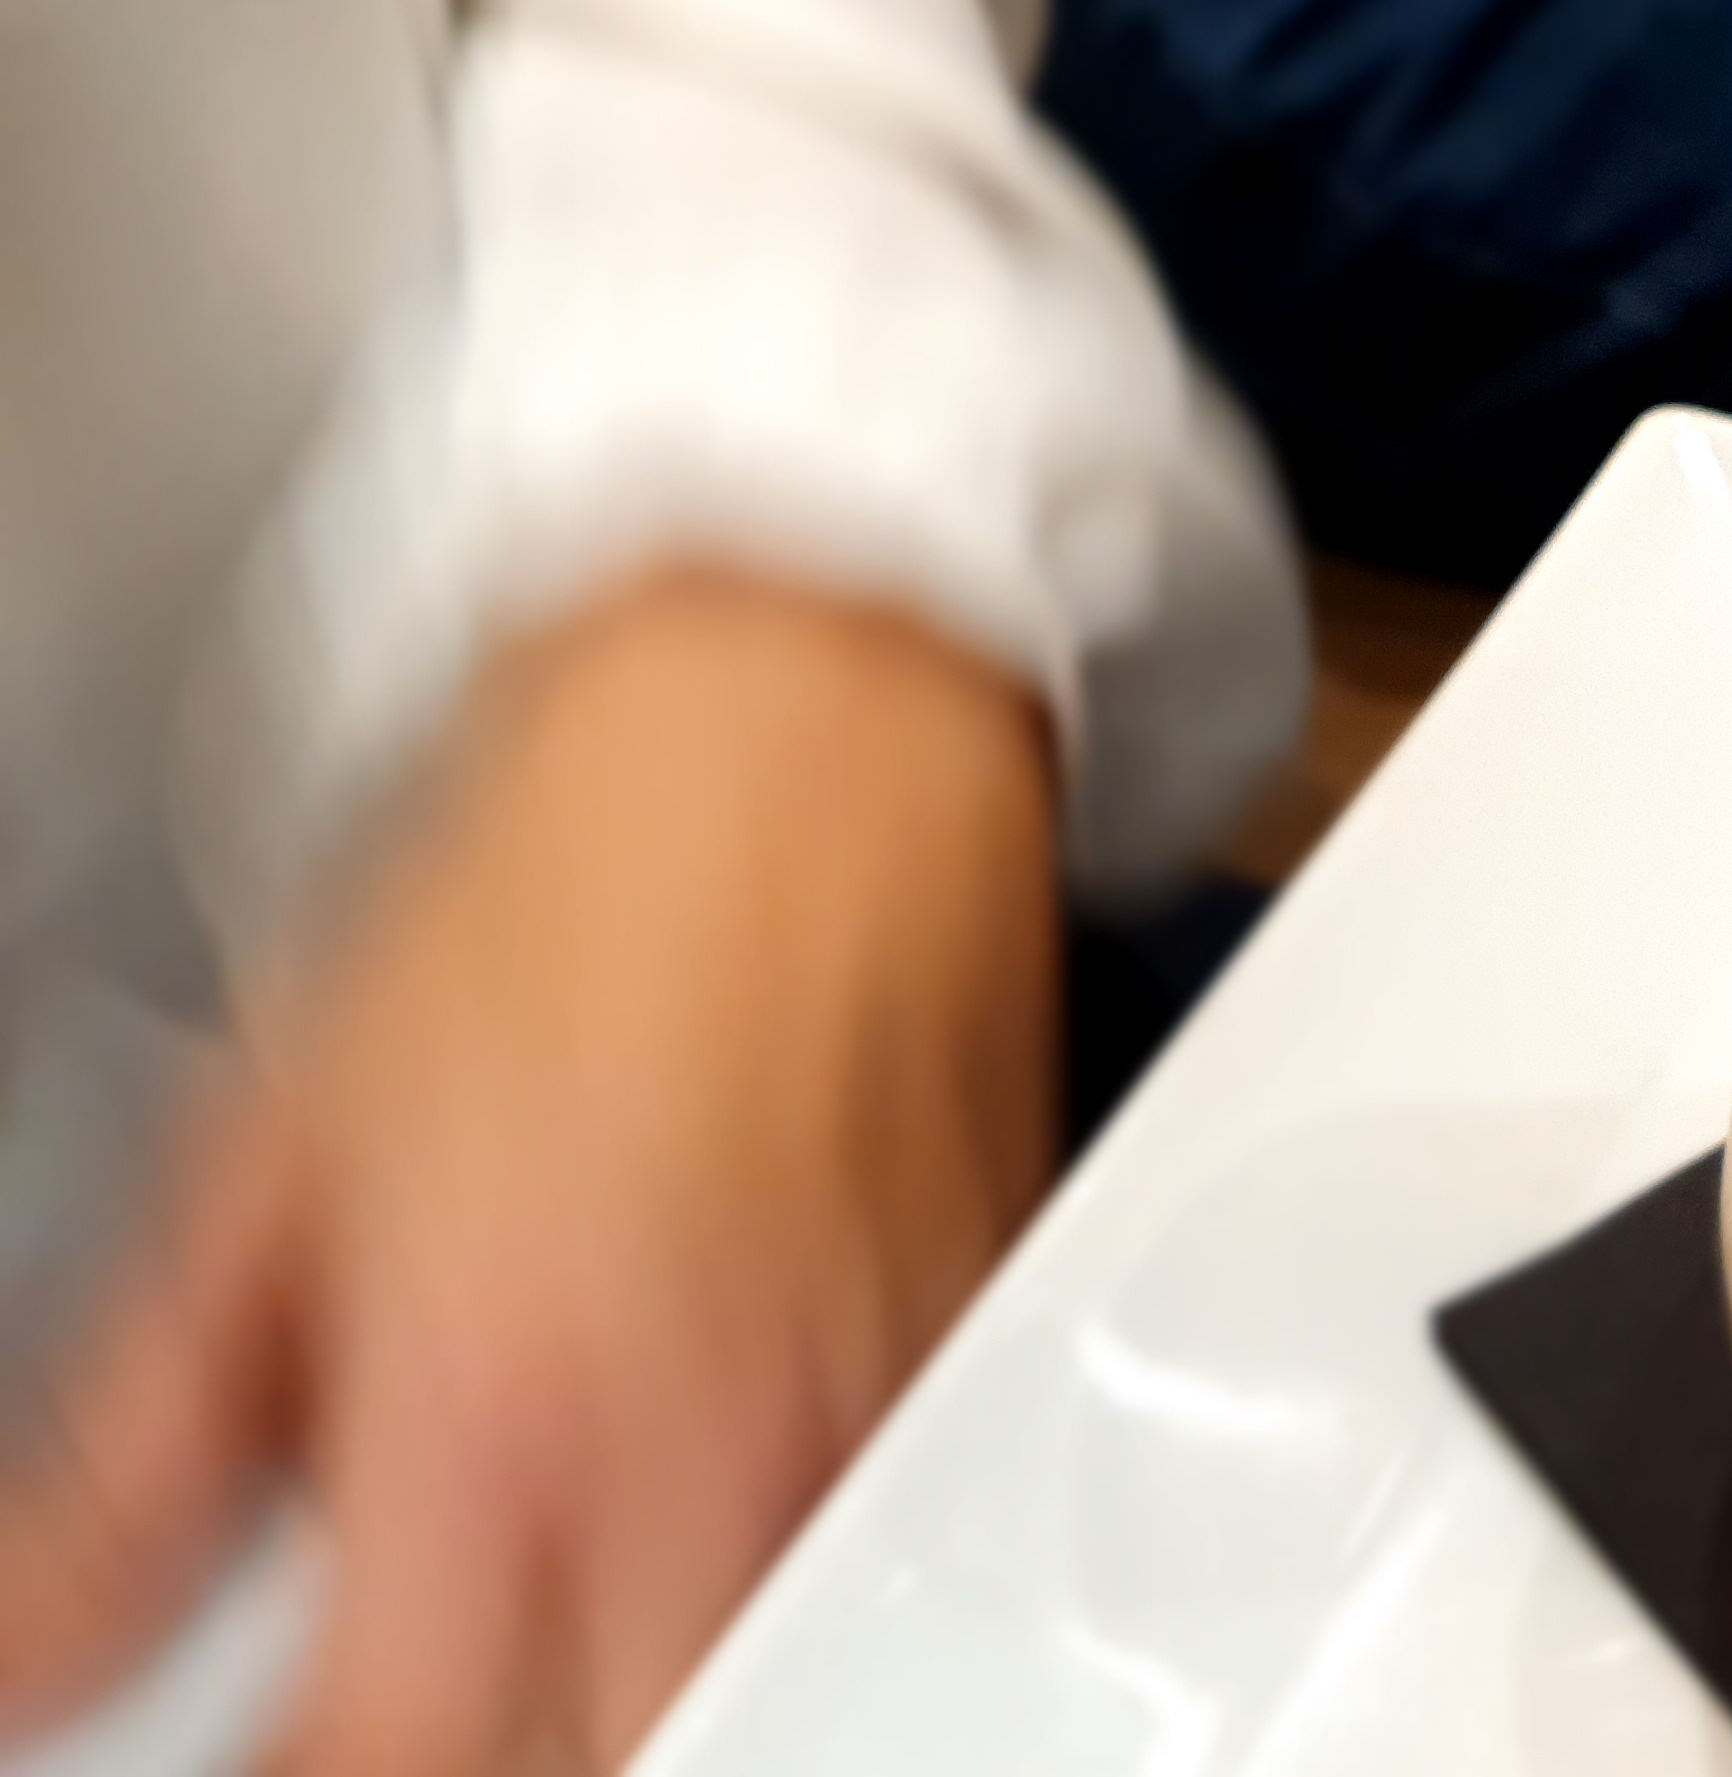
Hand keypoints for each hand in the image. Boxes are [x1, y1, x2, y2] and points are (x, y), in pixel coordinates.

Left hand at [0, 569, 1058, 1772]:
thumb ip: (125, 1449)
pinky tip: (696, 1495)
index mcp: (503, 1403)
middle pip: (603, 1765)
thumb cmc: (567, 882)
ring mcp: (871, 1417)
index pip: (384, 1761)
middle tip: (400, 1692)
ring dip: (636, 1690)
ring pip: (758, 1683)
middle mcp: (711, 1443)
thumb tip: (17, 1645)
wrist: (814, 723)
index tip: (243, 1763)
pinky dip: (776, 1575)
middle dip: (493, 1759)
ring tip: (545, 1599)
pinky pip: (880, 1553)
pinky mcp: (970, 1365)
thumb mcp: (261, 1155)